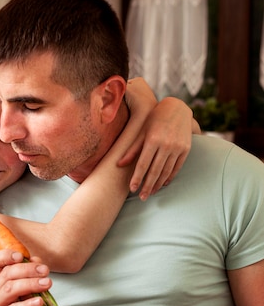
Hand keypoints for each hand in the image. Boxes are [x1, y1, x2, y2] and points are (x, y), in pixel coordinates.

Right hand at [0, 249, 50, 305]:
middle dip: (28, 269)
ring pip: (10, 289)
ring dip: (31, 284)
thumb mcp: (35, 291)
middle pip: (7, 273)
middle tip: (45, 271)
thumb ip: (34, 275)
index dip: (5, 255)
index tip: (21, 255)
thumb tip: (36, 260)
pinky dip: (28, 304)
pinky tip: (40, 302)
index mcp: (2, 281)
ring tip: (47, 284)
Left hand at [119, 79, 196, 199]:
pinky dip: (170, 177)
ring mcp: (177, 147)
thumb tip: (119, 164)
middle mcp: (166, 144)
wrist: (178, 108)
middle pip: (155, 170)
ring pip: (166, 171)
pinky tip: (163, 184)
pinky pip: (177, 167)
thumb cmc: (155, 118)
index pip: (143, 164)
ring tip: (151, 192)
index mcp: (153, 139)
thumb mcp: (142, 131)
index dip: (137, 177)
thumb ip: (132, 149)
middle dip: (147, 186)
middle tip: (142, 197)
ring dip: (158, 184)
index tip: (133, 189)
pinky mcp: (186, 149)